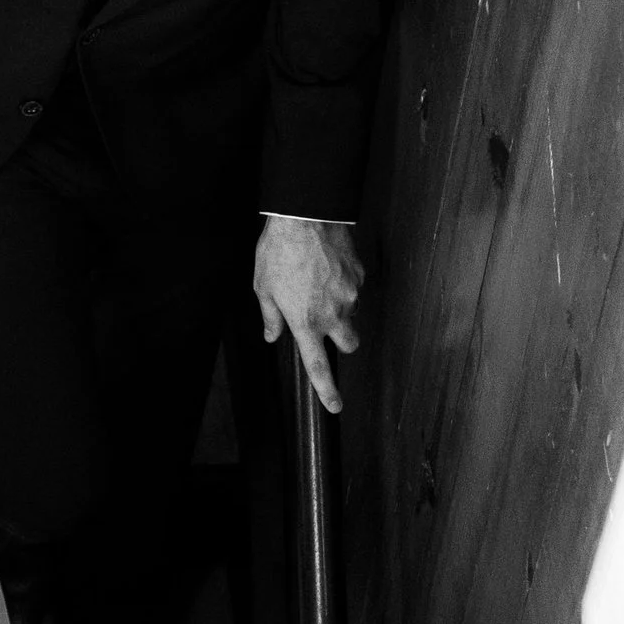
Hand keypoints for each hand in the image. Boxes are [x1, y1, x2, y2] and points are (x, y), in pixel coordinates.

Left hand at [253, 215, 362, 412]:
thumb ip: (270, 316)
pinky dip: (344, 287)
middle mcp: (333, 314)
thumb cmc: (279, 252)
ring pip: (352, 315)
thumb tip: (272, 335)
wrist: (306, 217)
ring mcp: (350, 295)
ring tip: (319, 285)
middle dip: (342, 341)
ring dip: (341, 310)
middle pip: (349, 345)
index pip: (318, 366)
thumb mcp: (263, 287)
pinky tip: (328, 269)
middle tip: (326, 326)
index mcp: (305, 322)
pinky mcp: (360, 276)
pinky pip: (355, 290)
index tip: (335, 406)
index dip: (327, 391)